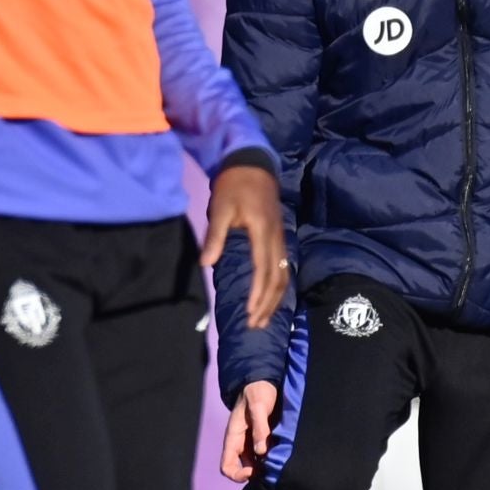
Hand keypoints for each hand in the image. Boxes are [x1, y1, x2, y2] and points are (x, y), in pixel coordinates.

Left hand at [201, 165, 286, 328]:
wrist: (252, 164)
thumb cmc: (233, 186)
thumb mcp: (220, 208)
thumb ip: (215, 236)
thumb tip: (206, 263)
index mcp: (262, 232)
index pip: (263, 270)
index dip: (258, 295)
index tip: (250, 313)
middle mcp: (276, 238)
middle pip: (276, 279)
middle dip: (267, 304)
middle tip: (255, 325)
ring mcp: (280, 238)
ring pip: (283, 276)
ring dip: (274, 300)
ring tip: (263, 319)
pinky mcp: (279, 237)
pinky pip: (283, 268)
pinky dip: (278, 288)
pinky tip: (271, 299)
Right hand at [221, 381, 279, 481]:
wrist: (264, 381)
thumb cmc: (257, 391)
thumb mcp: (258, 406)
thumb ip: (259, 427)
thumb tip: (261, 452)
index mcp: (233, 438)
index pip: (227, 466)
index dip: (238, 475)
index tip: (254, 471)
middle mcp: (241, 444)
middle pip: (243, 470)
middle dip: (256, 474)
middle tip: (272, 468)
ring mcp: (253, 443)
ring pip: (257, 466)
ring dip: (266, 468)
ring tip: (281, 461)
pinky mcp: (264, 440)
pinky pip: (266, 457)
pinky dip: (273, 460)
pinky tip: (284, 455)